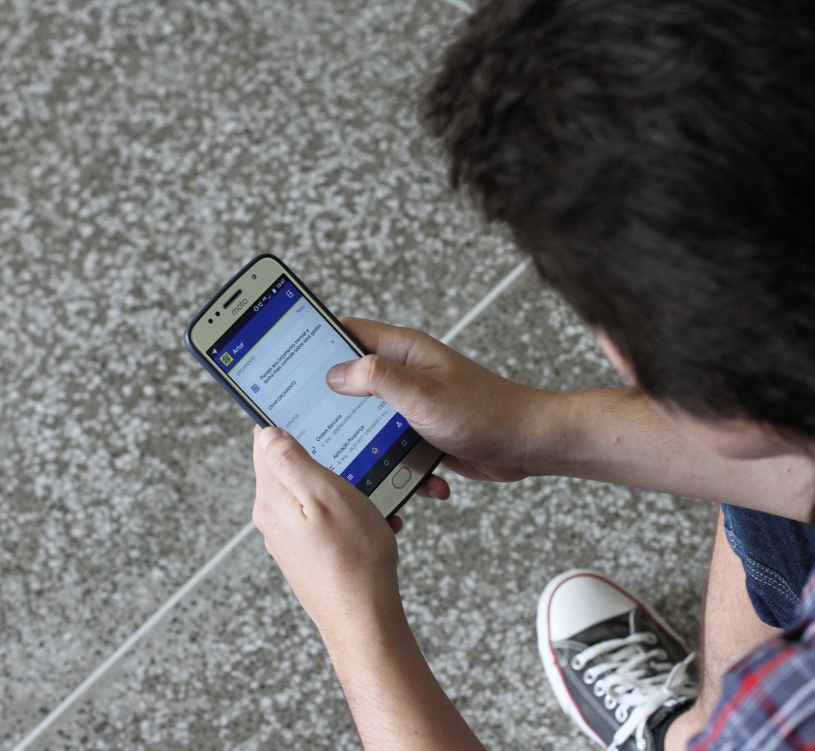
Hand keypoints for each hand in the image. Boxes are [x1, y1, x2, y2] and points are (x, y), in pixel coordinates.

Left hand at [252, 425, 405, 636]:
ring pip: (314, 494)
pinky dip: (351, 515)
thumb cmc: (353, 559)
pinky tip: (376, 523)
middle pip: (292, 467)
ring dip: (345, 488)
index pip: (265, 442)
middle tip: (356, 453)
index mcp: (272, 499)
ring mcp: (290, 539)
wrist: (364, 622)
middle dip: (325, 457)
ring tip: (373, 497)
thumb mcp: (326, 496)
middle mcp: (273, 518)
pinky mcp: (308, 554)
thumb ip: (292, 462)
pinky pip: (327, 520)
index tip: (308, 407)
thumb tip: (266, 432)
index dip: (284, 420)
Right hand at [327, 318, 550, 483]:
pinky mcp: (424, 434)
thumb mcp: (422, 393)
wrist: (529, 445)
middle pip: (351, 382)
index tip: (285, 357)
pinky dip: (399, 468)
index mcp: (404, 351)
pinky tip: (418, 481)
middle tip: (306, 423)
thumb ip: (377, 378)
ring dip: (366, 446)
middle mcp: (406, 374)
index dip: (315, 339)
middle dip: (331, 404)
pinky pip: (395, 450)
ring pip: (370, 422)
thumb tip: (335, 372)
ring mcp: (414, 405)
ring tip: (360, 465)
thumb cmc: (485, 412)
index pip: (348, 332)